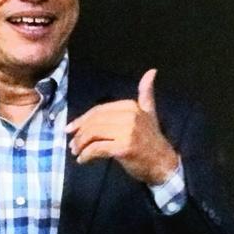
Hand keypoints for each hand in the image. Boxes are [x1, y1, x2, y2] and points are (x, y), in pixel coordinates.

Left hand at [66, 69, 178, 184]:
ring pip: (93, 134)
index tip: (70, 129)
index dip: (82, 120)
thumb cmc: (152, 140)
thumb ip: (146, 93)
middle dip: (79, 133)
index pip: (99, 110)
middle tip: (72, 144)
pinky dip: (86, 155)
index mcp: (131, 106)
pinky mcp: (123, 148)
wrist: (163, 163)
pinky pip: (97, 149)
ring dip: (80, 144)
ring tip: (76, 152)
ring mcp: (127, 132)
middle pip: (94, 122)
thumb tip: (152, 71)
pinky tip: (83, 160)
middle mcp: (129, 116)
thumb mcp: (149, 112)